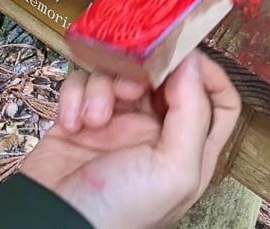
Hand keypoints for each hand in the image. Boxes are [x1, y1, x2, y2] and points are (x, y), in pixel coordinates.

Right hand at [21, 53, 240, 228]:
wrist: (52, 221)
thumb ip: (192, 115)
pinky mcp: (81, 115)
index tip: (183, 57)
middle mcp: (156, 132)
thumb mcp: (172, 171)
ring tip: (94, 118)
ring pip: (118, 74)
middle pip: (163, 77)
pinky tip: (71, 123)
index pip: (217, 101)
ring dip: (101, 89)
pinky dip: (74, 95)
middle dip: (144, 73)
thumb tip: (194, 64)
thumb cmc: (120, 211)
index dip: (207, 75)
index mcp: (188, 148)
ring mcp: (116, 123)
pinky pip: (82, 82)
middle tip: (130, 86)